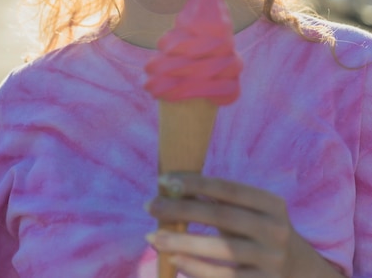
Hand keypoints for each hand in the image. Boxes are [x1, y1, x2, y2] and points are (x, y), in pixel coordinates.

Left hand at [145, 173, 343, 276]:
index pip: (228, 188)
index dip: (194, 183)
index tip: (163, 181)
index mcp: (272, 203)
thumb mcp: (251, 212)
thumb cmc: (260, 232)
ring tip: (153, 236)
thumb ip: (220, 202)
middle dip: (182, 209)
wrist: (300, 272)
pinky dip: (197, 269)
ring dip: (183, 242)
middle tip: (150, 206)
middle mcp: (275, 230)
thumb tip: (171, 188)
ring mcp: (271, 261)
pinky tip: (175, 260)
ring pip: (221, 251)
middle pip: (222, 217)